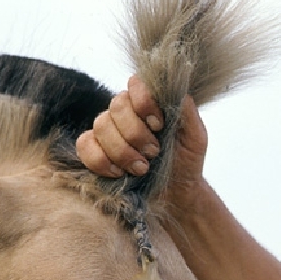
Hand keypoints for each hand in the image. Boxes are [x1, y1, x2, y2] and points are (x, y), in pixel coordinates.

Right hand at [76, 76, 208, 214]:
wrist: (174, 194)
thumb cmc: (186, 163)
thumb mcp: (195, 136)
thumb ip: (186, 110)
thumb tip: (173, 87)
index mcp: (148, 102)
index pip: (135, 85)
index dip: (143, 103)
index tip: (159, 125)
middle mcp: (125, 113)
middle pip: (116, 107)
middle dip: (135, 134)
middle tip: (153, 153)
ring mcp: (107, 132)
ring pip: (100, 127)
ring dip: (121, 151)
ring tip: (142, 168)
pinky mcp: (95, 152)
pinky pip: (84, 146)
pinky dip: (100, 161)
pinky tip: (118, 173)